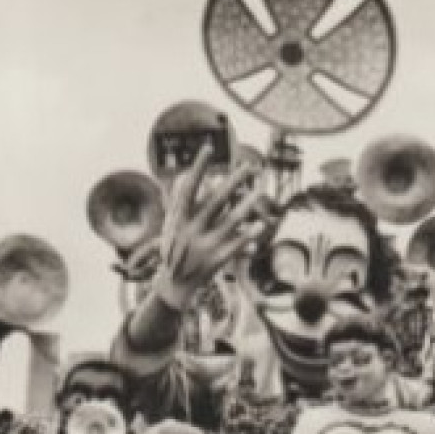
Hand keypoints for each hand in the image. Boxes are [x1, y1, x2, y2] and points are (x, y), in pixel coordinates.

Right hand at [156, 146, 272, 308]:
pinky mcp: (217, 260)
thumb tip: (185, 175)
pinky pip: (236, 245)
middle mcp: (192, 230)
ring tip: (260, 191)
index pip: (189, 188)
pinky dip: (249, 235)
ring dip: (247, 205)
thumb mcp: (172, 225)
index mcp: (179, 219)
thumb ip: (178, 201)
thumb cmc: (174, 249)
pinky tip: (262, 225)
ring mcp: (205, 246)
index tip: (208, 147)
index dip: (198, 167)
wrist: (174, 285)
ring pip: (230, 221)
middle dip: (233, 182)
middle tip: (250, 166)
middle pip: (216, 201)